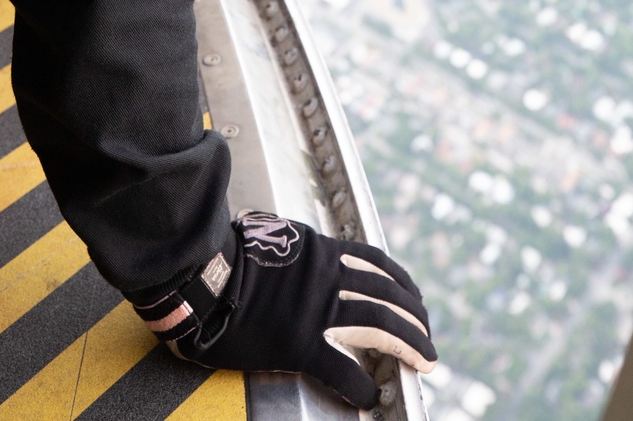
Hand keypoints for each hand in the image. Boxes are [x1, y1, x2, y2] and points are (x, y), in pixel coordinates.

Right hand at [137, 212, 435, 408]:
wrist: (202, 278)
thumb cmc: (230, 257)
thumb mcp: (276, 236)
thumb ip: (303, 250)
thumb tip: (314, 253)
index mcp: (323, 251)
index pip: (378, 264)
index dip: (403, 284)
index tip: (415, 299)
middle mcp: (328, 278)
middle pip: (388, 297)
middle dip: (416, 321)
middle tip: (430, 342)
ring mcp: (317, 310)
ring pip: (380, 326)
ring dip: (409, 345)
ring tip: (425, 363)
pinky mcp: (299, 343)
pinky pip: (342, 369)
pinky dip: (362, 384)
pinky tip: (372, 395)